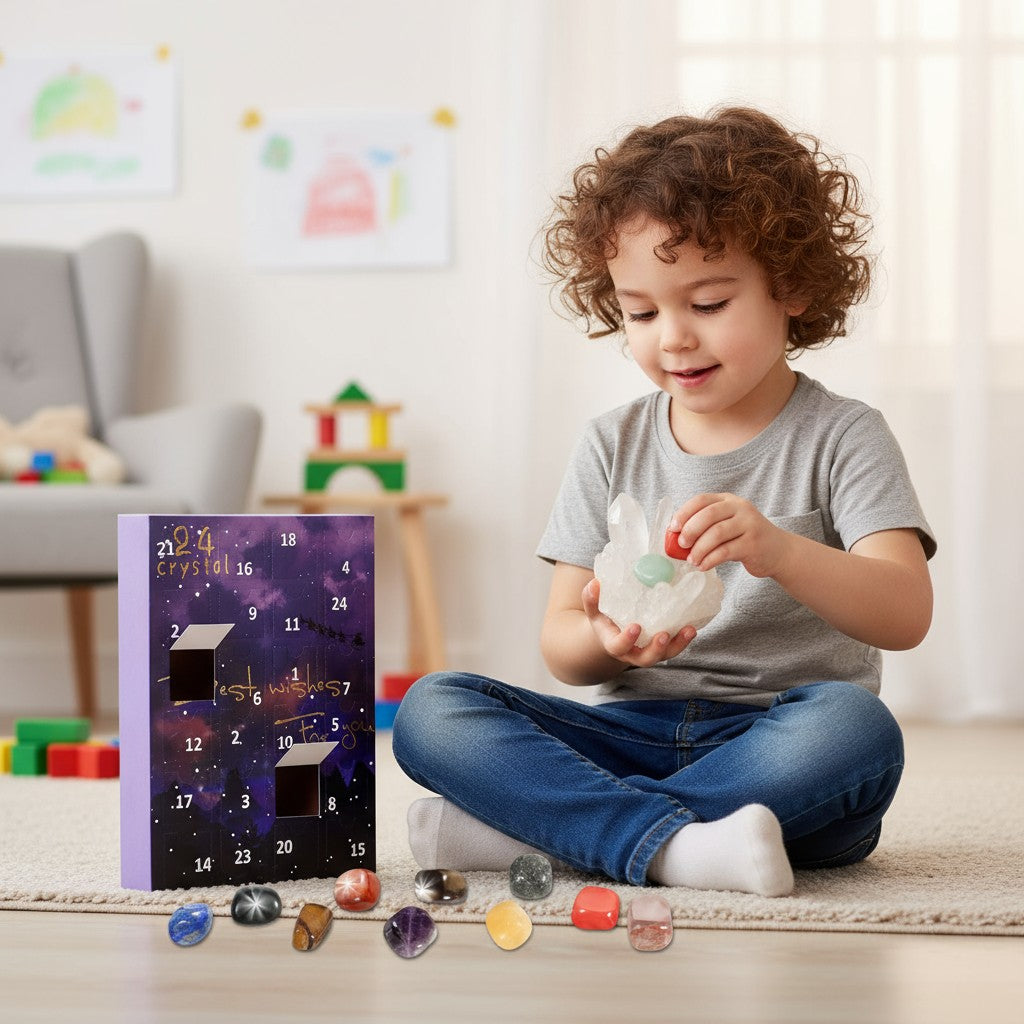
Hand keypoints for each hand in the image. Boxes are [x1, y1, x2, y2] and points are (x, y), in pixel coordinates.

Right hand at [581, 578, 696, 666]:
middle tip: (664, 634)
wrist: (614, 633)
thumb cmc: (604, 620)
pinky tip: (692, 625)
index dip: (627, 639)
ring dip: (678, 644)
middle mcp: (633, 653)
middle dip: (656, 648)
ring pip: (665, 655)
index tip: (635, 626)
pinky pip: (675, 646)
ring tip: (689, 630)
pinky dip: (684, 638)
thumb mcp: (594, 610)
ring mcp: (650, 652)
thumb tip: (595, 583)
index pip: (619, 647)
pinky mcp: (663, 647)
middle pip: (646, 658)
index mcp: (615, 645)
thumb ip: (592, 599)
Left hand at [671, 493, 789, 577]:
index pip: (701, 500)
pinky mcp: (754, 544)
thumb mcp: (727, 524)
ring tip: (692, 560)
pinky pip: (726, 551)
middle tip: (681, 545)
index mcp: (728, 500)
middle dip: (690, 531)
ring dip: (699, 549)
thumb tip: (675, 537)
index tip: (673, 528)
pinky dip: (710, 560)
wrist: (779, 550)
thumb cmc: (745, 538)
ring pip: (716, 534)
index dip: (684, 513)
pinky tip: (703, 566)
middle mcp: (740, 508)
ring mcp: (749, 525)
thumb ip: (706, 526)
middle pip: (708, 515)